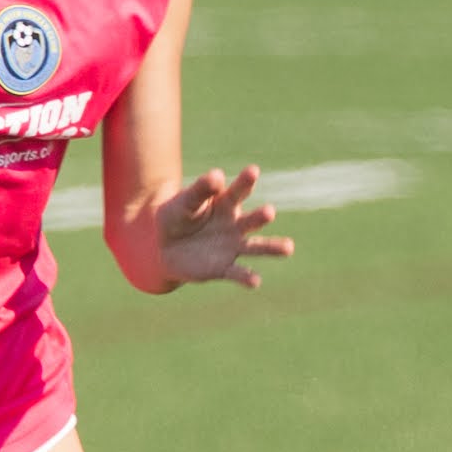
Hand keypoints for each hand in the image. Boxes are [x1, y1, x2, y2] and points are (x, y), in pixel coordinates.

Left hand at [147, 165, 293, 291]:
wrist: (162, 246)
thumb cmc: (175, 216)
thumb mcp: (183, 202)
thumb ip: (199, 190)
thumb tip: (218, 175)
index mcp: (225, 203)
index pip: (239, 190)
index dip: (246, 181)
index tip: (253, 171)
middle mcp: (235, 224)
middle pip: (252, 220)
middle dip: (261, 216)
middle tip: (269, 212)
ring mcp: (232, 247)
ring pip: (256, 247)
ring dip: (272, 248)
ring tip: (288, 248)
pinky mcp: (223, 268)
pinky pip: (237, 273)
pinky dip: (247, 278)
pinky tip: (255, 281)